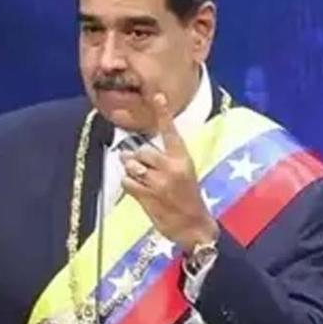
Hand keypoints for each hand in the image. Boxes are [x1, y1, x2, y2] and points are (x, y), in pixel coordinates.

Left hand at [119, 91, 218, 249]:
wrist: (194, 226)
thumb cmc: (188, 200)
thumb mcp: (184, 175)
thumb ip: (162, 162)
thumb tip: (130, 155)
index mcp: (183, 160)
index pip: (171, 132)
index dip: (163, 114)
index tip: (158, 96)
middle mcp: (172, 168)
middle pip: (143, 152)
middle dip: (137, 160)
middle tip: (142, 170)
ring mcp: (159, 183)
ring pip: (133, 166)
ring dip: (132, 171)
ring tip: (142, 180)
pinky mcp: (148, 197)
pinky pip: (128, 182)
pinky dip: (129, 185)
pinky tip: (140, 192)